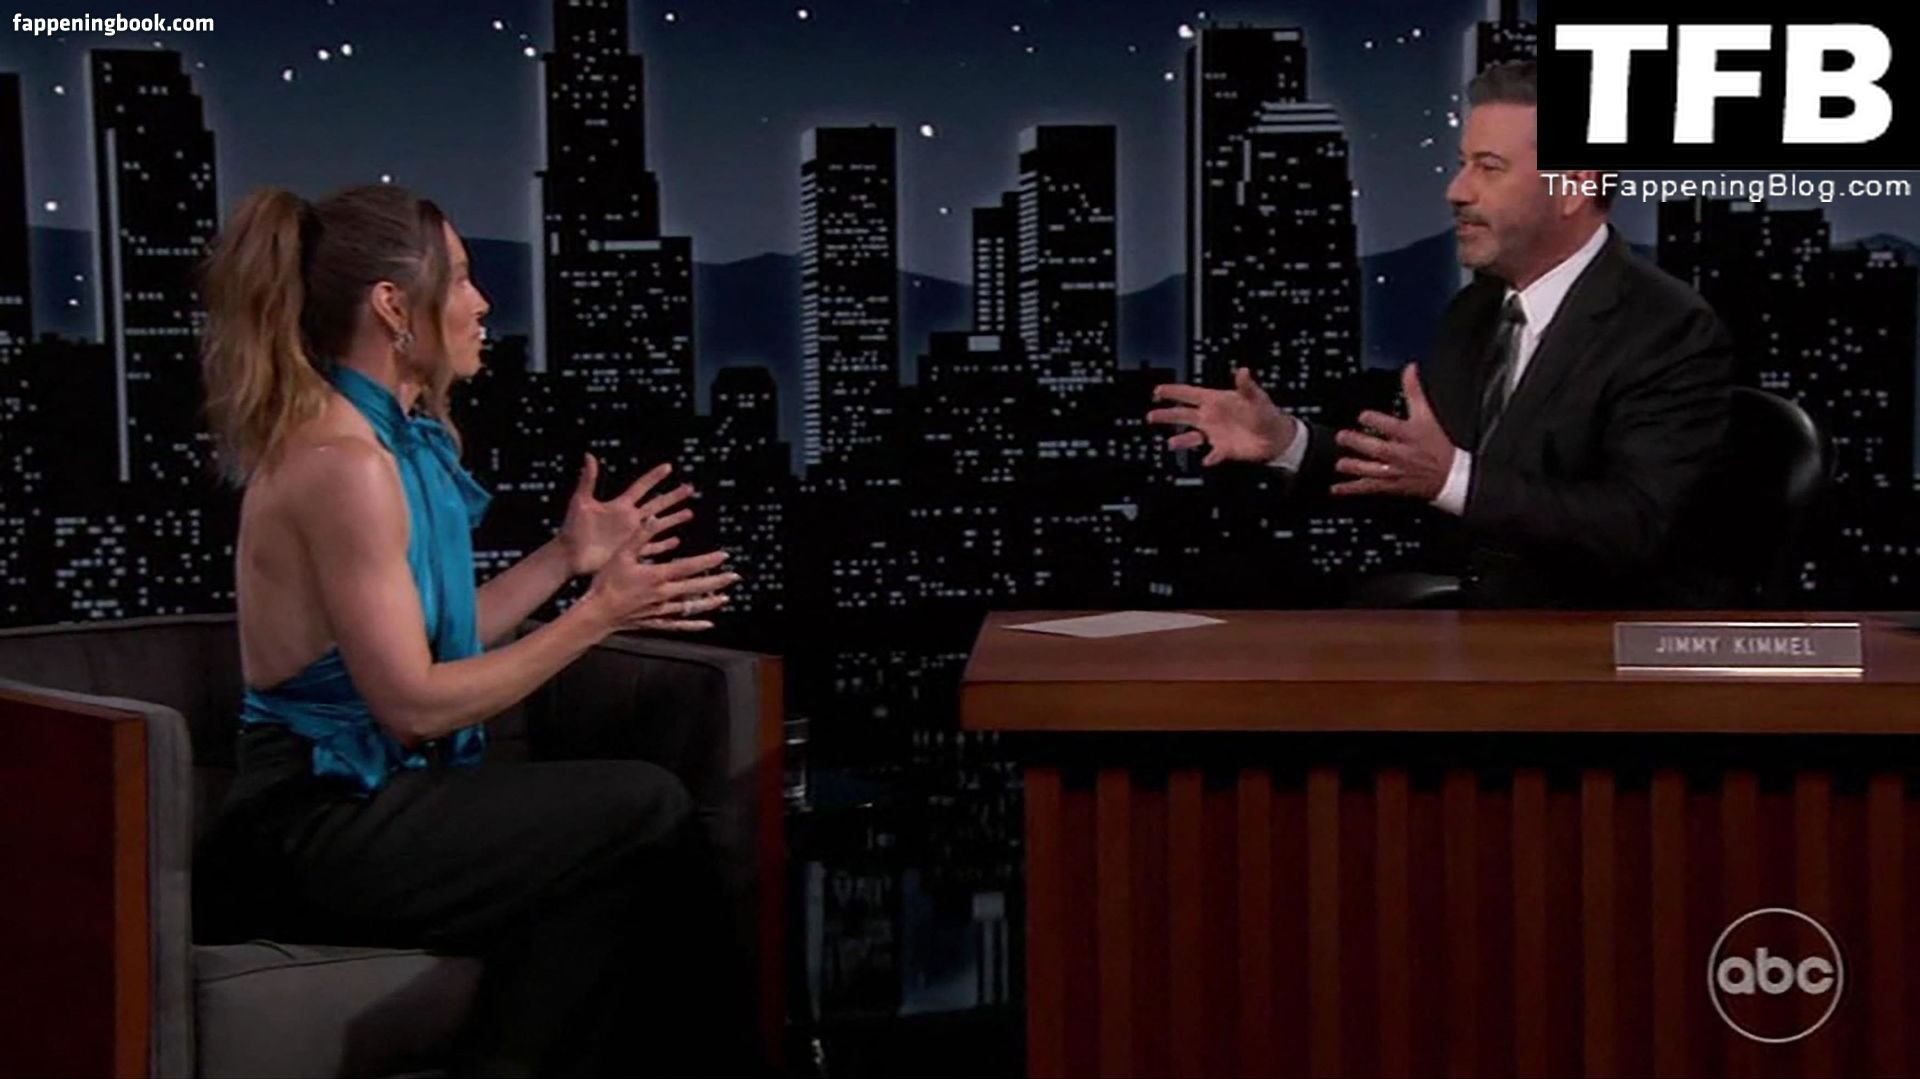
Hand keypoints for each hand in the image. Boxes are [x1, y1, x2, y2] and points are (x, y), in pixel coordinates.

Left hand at [557, 455, 695, 577]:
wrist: (569, 554)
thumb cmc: (572, 528)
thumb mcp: (581, 502)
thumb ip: (588, 480)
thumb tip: (588, 455)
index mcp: (618, 506)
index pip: (641, 487)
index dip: (654, 477)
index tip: (668, 466)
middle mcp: (628, 519)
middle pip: (656, 504)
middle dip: (673, 497)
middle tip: (689, 488)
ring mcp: (631, 535)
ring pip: (659, 525)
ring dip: (674, 519)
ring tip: (690, 513)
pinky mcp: (630, 551)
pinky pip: (652, 547)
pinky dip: (664, 544)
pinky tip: (676, 541)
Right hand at [585, 548, 740, 633]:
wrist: (597, 613)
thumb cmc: (607, 582)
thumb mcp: (621, 554)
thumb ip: (640, 536)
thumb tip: (654, 519)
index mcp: (658, 576)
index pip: (689, 566)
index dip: (708, 561)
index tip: (724, 556)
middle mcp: (664, 594)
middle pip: (696, 586)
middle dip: (717, 581)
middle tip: (734, 577)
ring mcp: (662, 610)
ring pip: (691, 606)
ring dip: (710, 602)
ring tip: (725, 598)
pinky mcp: (656, 621)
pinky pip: (679, 624)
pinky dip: (695, 625)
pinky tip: (707, 625)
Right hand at [1147, 367, 1296, 466]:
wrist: (1276, 437)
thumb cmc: (1266, 414)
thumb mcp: (1257, 398)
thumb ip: (1247, 386)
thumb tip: (1243, 370)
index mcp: (1216, 401)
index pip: (1190, 394)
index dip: (1174, 392)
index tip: (1158, 390)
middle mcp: (1212, 417)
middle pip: (1184, 415)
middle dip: (1167, 415)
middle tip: (1151, 416)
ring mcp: (1215, 433)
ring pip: (1192, 436)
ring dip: (1181, 440)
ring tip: (1170, 444)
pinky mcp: (1223, 449)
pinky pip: (1212, 455)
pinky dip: (1209, 458)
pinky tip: (1205, 460)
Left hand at [1331, 363, 1456, 500]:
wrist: (1450, 475)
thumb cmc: (1437, 444)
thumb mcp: (1427, 415)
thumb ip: (1414, 391)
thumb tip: (1410, 368)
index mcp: (1409, 435)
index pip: (1392, 426)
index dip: (1376, 420)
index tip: (1363, 415)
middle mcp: (1401, 454)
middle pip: (1379, 449)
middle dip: (1360, 443)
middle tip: (1343, 437)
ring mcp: (1395, 471)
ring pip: (1373, 470)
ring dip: (1355, 467)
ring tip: (1340, 464)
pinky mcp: (1391, 485)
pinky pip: (1369, 487)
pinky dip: (1352, 489)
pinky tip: (1337, 488)